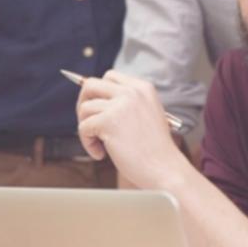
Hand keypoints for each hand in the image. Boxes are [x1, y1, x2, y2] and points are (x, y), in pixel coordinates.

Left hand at [75, 71, 185, 189]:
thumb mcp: (146, 115)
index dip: (97, 93)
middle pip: (91, 85)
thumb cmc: (155, 150)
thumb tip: (94, 100)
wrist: (164, 168)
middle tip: (87, 124)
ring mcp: (120, 105)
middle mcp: (132, 92)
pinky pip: (83, 127)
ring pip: (84, 108)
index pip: (109, 77)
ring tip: (100, 145)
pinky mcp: (109, 121)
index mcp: (143, 88)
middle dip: (83, 103)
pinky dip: (88, 143)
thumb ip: (126, 104)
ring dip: (86, 128)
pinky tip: (101, 154)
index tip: (95, 110)